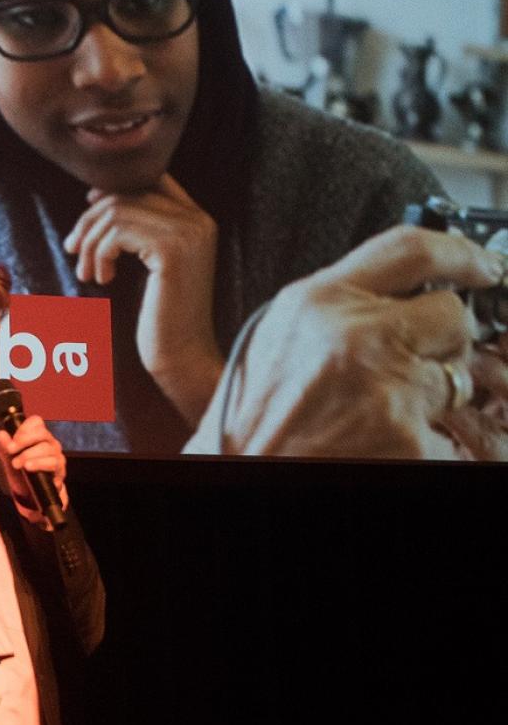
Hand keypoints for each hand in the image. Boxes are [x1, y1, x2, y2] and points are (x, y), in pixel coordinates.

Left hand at [0, 414, 68, 511]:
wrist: (29, 494)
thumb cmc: (20, 471)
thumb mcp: (8, 459)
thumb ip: (4, 446)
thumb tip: (1, 434)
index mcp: (37, 435)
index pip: (36, 422)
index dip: (24, 428)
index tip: (12, 439)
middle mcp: (50, 443)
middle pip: (42, 433)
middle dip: (24, 441)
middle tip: (10, 450)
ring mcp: (57, 455)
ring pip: (47, 448)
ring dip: (28, 455)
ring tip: (16, 464)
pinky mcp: (60, 470)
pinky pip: (53, 463)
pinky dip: (39, 464)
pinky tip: (29, 468)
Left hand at [62, 174, 222, 425]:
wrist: (181, 356)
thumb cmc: (160, 315)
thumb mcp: (151, 263)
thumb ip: (138, 228)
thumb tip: (97, 196)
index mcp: (198, 220)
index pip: (152, 179)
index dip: (113, 187)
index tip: (87, 207)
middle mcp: (198, 220)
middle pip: (127, 194)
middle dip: (90, 220)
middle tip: (73, 249)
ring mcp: (188, 233)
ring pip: (116, 212)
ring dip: (90, 242)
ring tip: (87, 272)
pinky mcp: (171, 250)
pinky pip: (116, 233)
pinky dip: (98, 253)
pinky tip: (102, 278)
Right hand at [189, 226, 507, 458]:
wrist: (241, 474)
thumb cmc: (248, 419)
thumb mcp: (277, 338)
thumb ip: (335, 308)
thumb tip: (398, 292)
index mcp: (317, 302)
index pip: (411, 250)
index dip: (459, 254)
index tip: (482, 265)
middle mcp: (355, 336)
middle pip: (450, 314)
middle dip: (441, 340)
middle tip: (409, 365)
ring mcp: (387, 389)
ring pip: (456, 375)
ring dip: (430, 393)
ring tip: (378, 412)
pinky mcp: (409, 438)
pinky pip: (445, 430)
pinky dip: (421, 439)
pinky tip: (379, 442)